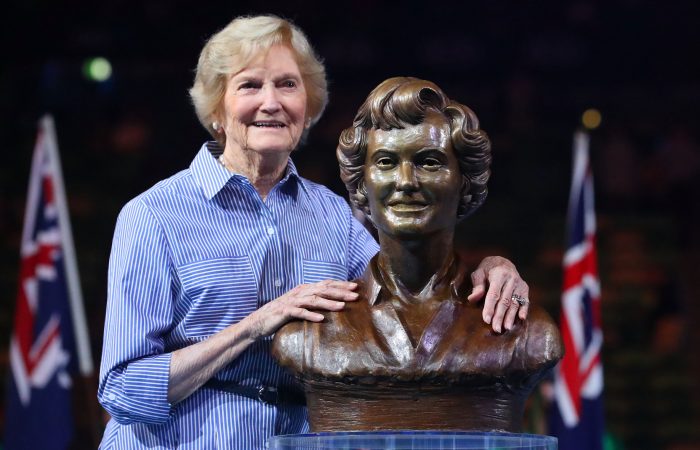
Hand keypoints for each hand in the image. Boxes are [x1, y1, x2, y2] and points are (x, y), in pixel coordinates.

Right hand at [243, 280, 358, 339]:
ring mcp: (292, 301)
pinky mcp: (285, 311)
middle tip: (355, 295)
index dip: (341, 285)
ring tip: (342, 306)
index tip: (355, 287)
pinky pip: (300, 313)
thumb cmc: (282, 313)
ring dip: (328, 303)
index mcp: (305, 289)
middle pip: (323, 290)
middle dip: (340, 292)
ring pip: (313, 300)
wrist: (260, 320)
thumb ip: (313, 301)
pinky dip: (311, 315)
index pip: (326, 284)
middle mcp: (300, 292)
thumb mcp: (300, 304)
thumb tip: (332, 302)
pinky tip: (321, 319)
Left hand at [467, 256, 529, 332]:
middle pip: (505, 301)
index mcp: (499, 274)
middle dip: (500, 316)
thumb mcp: (479, 273)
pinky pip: (525, 300)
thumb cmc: (487, 269)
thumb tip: (472, 299)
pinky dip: (524, 309)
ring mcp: (519, 284)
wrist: (502, 261)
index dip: (490, 307)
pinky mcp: (525, 288)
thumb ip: (477, 285)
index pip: (494, 294)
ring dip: (511, 316)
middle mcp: (511, 279)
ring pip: (515, 303)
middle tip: (496, 329)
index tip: (486, 320)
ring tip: (506, 328)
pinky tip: (521, 318)